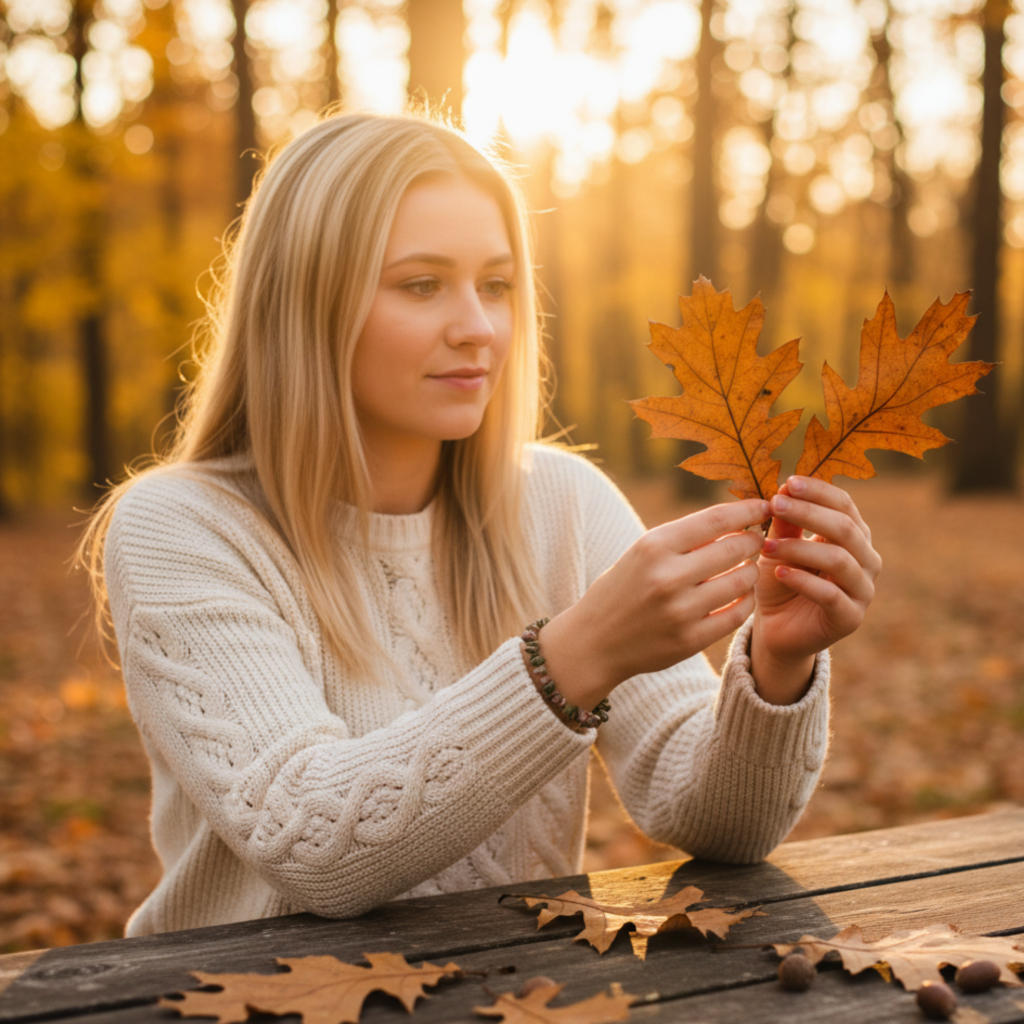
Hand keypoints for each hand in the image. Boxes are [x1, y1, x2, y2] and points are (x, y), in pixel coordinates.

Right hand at [538, 498, 770, 712]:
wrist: (594, 642)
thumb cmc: (622, 588)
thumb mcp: (642, 553)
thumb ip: (684, 539)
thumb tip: (736, 519)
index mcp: (653, 546)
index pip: (715, 519)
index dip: (747, 510)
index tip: (763, 506)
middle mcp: (667, 576)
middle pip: (735, 548)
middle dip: (753, 540)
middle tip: (756, 540)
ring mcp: (680, 610)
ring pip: (743, 581)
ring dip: (751, 571)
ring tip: (745, 569)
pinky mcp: (690, 640)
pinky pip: (738, 614)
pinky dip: (746, 601)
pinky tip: (740, 596)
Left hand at [752, 476, 880, 703]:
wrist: (777, 629)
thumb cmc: (780, 580)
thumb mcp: (779, 546)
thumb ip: (785, 523)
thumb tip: (784, 488)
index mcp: (853, 536)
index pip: (844, 505)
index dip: (817, 491)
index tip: (786, 483)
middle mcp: (866, 560)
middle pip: (845, 528)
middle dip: (808, 513)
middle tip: (774, 505)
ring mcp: (862, 590)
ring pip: (838, 560)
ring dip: (799, 549)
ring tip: (766, 546)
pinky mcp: (850, 618)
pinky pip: (830, 595)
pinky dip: (802, 581)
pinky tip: (778, 573)